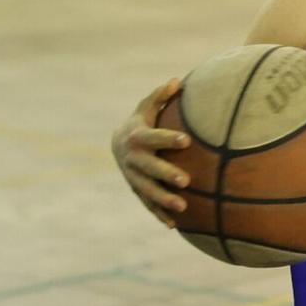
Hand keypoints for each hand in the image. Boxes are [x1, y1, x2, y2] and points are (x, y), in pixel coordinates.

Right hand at [110, 79, 190, 226]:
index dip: (168, 138)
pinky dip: (159, 214)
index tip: (187, 140)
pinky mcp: (138, 191)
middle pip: (150, 168)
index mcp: (138, 137)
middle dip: (166, 174)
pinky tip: (174, 224)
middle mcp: (134, 159)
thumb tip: (177, 81)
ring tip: (183, 206)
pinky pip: (148, 204)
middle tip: (186, 180)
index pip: (154, 137)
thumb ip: (159, 97)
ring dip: (164, 199)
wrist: (118, 145)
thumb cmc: (142, 123)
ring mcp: (134, 177)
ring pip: (148, 190)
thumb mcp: (146, 108)